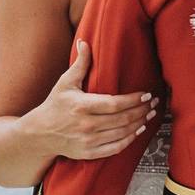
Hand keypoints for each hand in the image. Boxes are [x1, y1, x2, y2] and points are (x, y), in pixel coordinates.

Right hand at [18, 40, 158, 159]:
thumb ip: (80, 63)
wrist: (39, 134)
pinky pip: (115, 148)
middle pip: (122, 119)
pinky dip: (129, 139)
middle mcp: (86, 125)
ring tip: (150, 114)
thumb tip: (84, 42)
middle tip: (154, 102)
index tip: (146, 94)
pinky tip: (138, 130)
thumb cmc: (54, 105)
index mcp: (81, 106)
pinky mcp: (89, 153)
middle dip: (142, 110)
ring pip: (121, 134)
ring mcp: (87, 141)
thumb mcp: (65, 82)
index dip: (133, 100)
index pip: (114, 104)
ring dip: (139, 123)